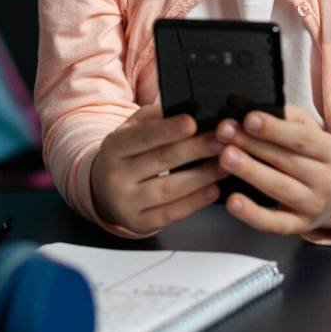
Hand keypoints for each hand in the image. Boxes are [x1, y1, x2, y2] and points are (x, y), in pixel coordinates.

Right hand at [90, 105, 226, 234]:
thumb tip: (186, 107)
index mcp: (113, 147)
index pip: (141, 137)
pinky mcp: (139, 224)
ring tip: (226, 164)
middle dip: (195, 149)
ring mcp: (126, 203)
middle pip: (160, 161)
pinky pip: (171, 214)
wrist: (104, 189)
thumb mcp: (131, 130)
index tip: (192, 122)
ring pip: (168, 190)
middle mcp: (115, 176)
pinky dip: (195, 202)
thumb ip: (155, 118)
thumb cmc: (127, 154)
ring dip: (202, 176)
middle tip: (222, 140)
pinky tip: (213, 190)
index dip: (167, 129)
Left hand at [215, 105, 330, 235]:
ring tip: (224, 157)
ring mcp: (313, 205)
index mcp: (330, 150)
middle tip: (224, 132)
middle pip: (286, 160)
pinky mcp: (298, 226)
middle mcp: (325, 179)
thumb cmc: (312, 156)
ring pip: (279, 188)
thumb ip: (286, 117)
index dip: (274, 128)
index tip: (248, 118)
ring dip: (250, 172)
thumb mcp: (310, 131)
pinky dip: (252, 214)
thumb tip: (252, 107)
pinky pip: (274, 223)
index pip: (301, 138)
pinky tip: (233, 201)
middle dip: (252, 145)